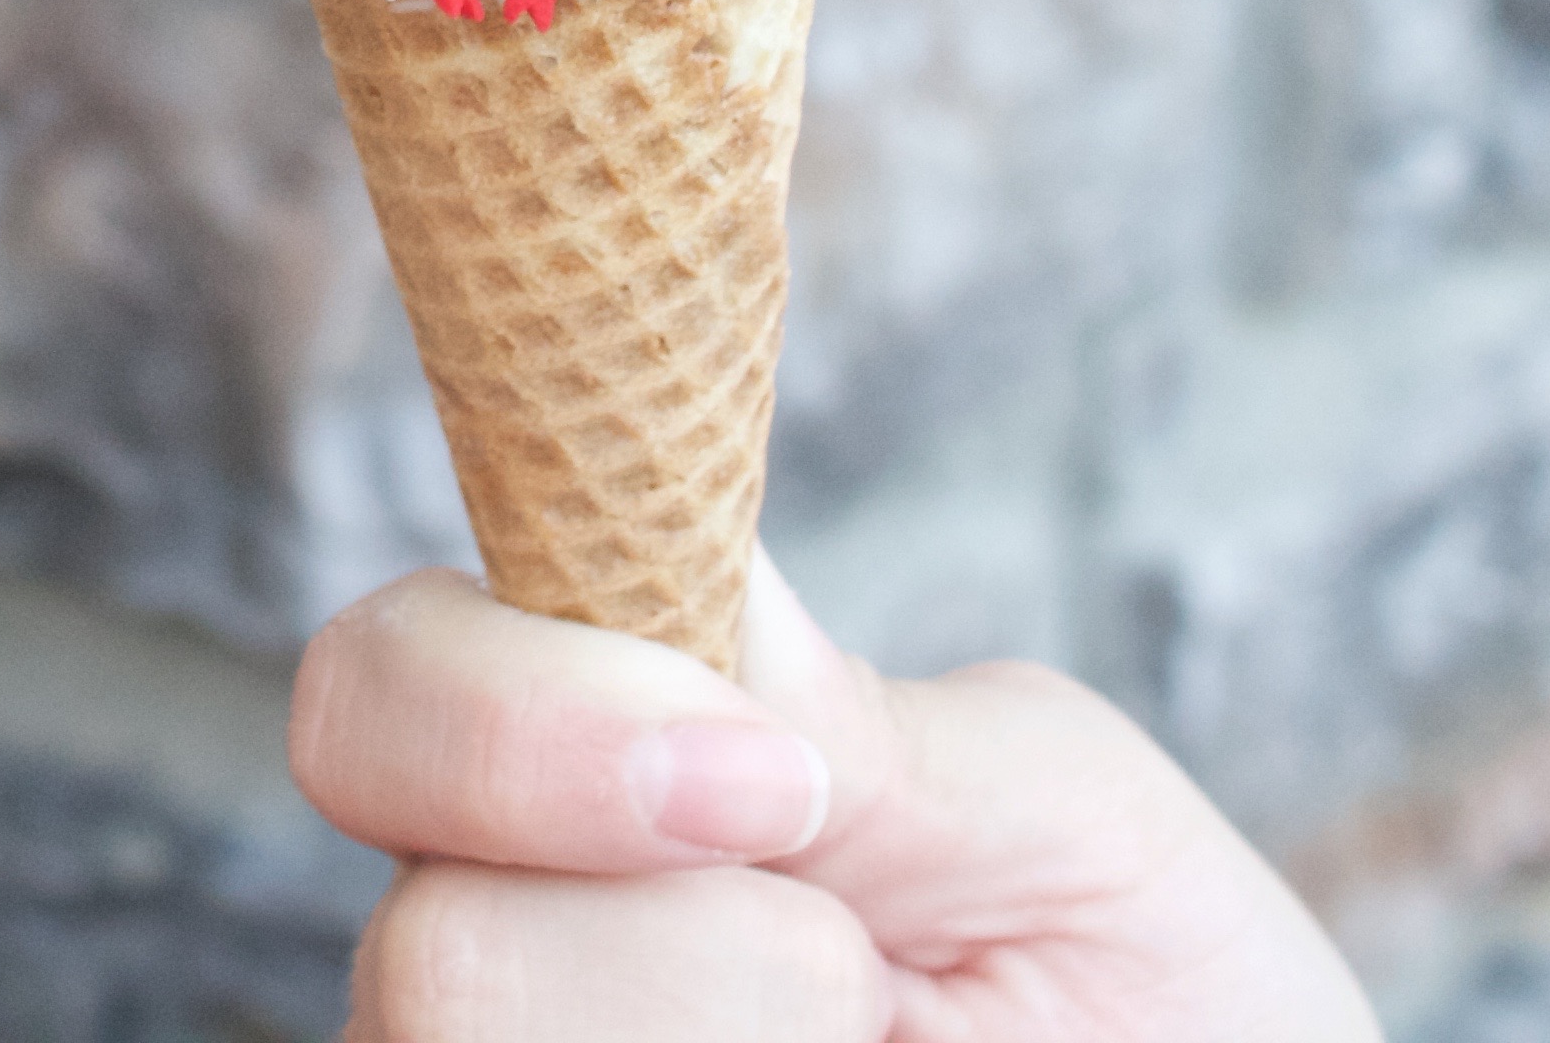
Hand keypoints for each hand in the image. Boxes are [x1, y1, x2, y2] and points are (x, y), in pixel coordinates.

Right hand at [292, 561, 1378, 1041]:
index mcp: (590, 764)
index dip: (518, 720)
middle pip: (421, 937)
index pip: (381, 687)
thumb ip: (856, 718)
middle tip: (860, 984)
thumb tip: (671, 554)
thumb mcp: (1061, 826)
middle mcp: (510, 941)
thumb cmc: (1168, 997)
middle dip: (671, 955)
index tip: (773, 790)